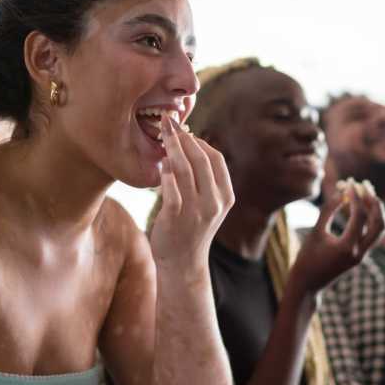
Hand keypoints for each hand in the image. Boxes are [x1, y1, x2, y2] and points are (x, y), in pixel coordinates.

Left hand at [150, 114, 234, 267]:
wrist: (183, 263)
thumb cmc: (191, 228)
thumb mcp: (208, 204)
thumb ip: (204, 179)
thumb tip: (188, 145)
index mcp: (225, 196)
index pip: (215, 158)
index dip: (199, 141)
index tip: (183, 130)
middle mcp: (214, 203)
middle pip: (200, 159)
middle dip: (183, 136)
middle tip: (168, 121)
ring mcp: (195, 211)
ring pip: (185, 170)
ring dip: (171, 147)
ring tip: (161, 134)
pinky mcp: (176, 219)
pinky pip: (170, 190)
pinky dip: (165, 173)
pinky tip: (159, 163)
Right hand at [290, 178, 384, 293]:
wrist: (308, 284)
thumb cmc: (306, 258)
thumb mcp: (315, 232)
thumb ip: (328, 211)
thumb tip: (342, 192)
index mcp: (346, 247)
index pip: (359, 216)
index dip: (355, 196)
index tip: (348, 182)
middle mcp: (359, 252)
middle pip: (378, 222)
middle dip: (373, 201)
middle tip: (363, 184)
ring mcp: (362, 255)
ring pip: (381, 229)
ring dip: (376, 209)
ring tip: (366, 192)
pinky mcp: (361, 255)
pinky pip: (374, 234)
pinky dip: (372, 218)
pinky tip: (361, 205)